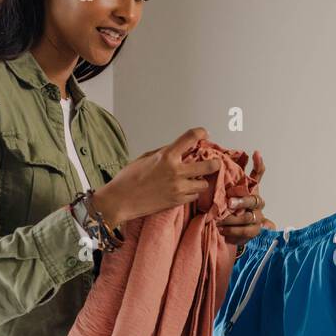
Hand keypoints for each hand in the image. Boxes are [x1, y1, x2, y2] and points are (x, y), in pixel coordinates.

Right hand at [90, 127, 221, 226]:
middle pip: (209, 165)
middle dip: (214, 163)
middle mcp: (176, 171)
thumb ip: (164, 152)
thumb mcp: (145, 158)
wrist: (120, 201)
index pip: (191, 138)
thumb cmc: (128, 179)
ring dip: (201, 180)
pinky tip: (185, 190)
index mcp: (166, 156)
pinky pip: (194, 196)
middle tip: (214, 162)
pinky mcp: (177, 201)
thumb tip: (178, 149)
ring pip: (203, 183)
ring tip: (194, 179)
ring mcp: (178, 188)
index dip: (200, 133)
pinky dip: (192, 192)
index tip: (203, 134)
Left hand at [218, 150, 271, 246]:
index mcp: (251, 190)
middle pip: (254, 199)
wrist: (235, 232)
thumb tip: (217, 161)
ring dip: (232, 219)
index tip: (256, 153)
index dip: (259, 165)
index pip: (258, 175)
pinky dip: (232, 231)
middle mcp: (257, 202)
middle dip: (242, 201)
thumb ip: (224, 182)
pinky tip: (222, 230)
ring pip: (248, 217)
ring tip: (219, 220)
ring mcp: (257, 217)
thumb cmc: (229, 209)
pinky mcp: (254, 230)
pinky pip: (245, 231)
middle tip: (229, 203)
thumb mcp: (225, 194)